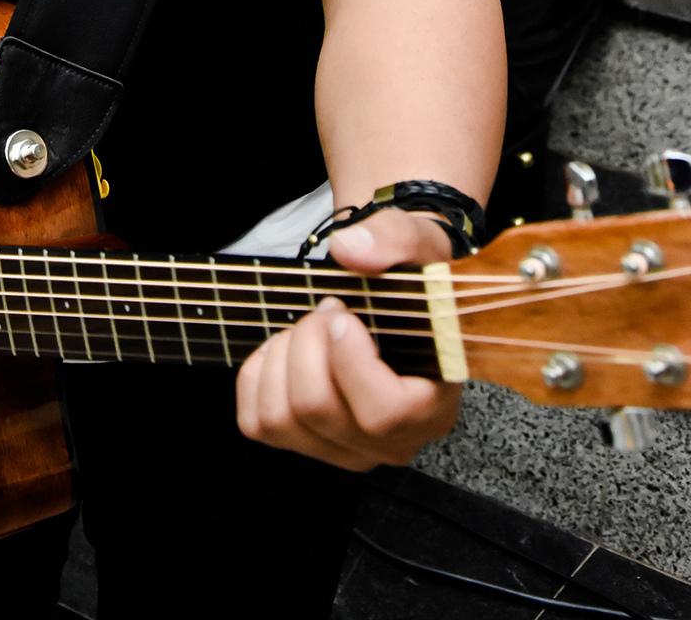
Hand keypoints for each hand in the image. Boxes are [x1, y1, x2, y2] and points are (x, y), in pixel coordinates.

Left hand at [235, 208, 461, 468]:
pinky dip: (258, 376)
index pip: (385, 413)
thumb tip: (351, 250)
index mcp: (432, 406)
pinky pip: (258, 422)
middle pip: (318, 408)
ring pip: (283, 418)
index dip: (350, 361)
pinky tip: (286, 349)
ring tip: (308, 327)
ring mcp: (345, 450)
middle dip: (307, 341)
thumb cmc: (411, 282)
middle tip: (326, 308)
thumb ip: (395, 239)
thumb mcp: (418, 245)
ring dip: (282, 355)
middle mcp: (390, 443)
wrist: (394, 299)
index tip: (342, 315)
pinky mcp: (305, 443)